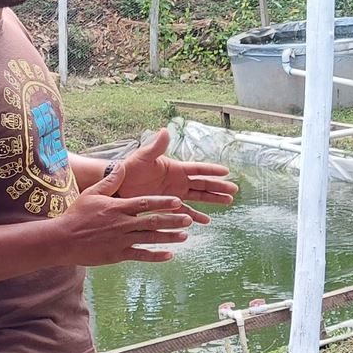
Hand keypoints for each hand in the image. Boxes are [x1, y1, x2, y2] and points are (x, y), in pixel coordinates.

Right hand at [56, 180, 198, 264]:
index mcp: (118, 207)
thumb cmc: (76, 215)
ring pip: (150, 238)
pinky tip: (169, 255)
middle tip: (189, 219)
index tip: (178, 202)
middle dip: (173, 220)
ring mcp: (121, 240)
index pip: (146, 203)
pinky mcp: (118, 254)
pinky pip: (141, 255)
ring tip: (184, 236)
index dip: (163, 202)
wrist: (63, 239)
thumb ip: (110, 182)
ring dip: (169, 237)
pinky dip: (156, 256)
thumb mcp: (92, 193)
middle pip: (153, 221)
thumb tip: (122, 165)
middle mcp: (123, 223)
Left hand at [110, 129, 239, 208]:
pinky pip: (185, 212)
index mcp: (175, 168)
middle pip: (203, 184)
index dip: (212, 171)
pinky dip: (195, 216)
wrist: (118, 186)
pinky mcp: (167, 206)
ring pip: (198, 198)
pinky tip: (205, 222)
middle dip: (219, 187)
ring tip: (228, 203)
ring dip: (212, 200)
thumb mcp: (143, 157)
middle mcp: (178, 181)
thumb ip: (156, 146)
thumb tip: (165, 130)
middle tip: (234, 190)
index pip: (198, 169)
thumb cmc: (130, 169)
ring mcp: (174, 194)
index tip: (227, 172)